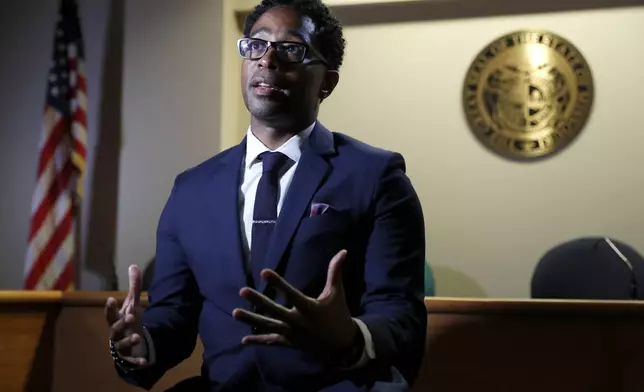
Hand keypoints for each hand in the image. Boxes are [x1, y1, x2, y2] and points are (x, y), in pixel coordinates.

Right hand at [105, 264, 147, 365]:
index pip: (110, 314)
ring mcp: (121, 346)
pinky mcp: (129, 358)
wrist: (130, 344)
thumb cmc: (128, 322)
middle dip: (121, 323)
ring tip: (136, 337)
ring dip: (128, 341)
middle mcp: (116, 334)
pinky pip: (131, 361)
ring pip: (121, 345)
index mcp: (116, 321)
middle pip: (114, 329)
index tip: (112, 299)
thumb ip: (133, 287)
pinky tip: (144, 362)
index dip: (110, 308)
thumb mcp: (132, 304)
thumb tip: (133, 265)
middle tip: (130, 316)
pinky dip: (137, 361)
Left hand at [232, 250, 359, 359]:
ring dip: (251, 320)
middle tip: (242, 290)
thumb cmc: (339, 314)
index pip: (291, 294)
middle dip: (258, 301)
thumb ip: (335, 272)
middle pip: (274, 311)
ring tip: (234, 313)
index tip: (264, 272)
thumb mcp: (337, 293)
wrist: (342, 344)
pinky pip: (271, 341)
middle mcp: (298, 322)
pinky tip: (243, 339)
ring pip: (268, 326)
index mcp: (310, 308)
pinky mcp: (289, 343)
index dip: (278, 283)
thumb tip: (343, 251)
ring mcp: (292, 334)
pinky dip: (258, 340)